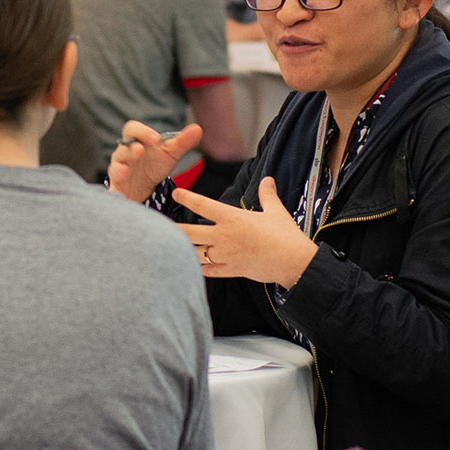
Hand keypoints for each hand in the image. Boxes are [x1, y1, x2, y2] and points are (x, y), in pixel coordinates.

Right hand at [107, 121, 201, 201]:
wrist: (145, 187)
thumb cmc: (155, 164)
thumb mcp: (171, 153)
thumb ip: (182, 141)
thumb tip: (197, 128)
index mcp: (136, 141)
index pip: (132, 129)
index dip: (142, 132)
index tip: (155, 139)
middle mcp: (124, 154)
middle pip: (122, 148)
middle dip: (130, 149)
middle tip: (139, 150)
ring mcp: (118, 171)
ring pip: (115, 168)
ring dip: (119, 169)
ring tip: (125, 171)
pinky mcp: (117, 188)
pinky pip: (113, 190)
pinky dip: (114, 193)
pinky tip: (120, 196)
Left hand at [174, 177, 317, 287]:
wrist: (293, 263)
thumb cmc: (285, 236)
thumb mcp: (275, 211)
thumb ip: (267, 195)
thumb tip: (268, 179)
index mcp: (233, 218)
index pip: (203, 206)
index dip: (187, 198)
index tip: (175, 193)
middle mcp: (224, 237)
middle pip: (189, 233)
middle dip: (172, 229)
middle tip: (157, 225)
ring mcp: (225, 255)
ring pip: (194, 253)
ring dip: (181, 249)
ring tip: (167, 245)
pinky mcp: (229, 270)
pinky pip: (208, 270)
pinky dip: (198, 267)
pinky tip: (190, 265)